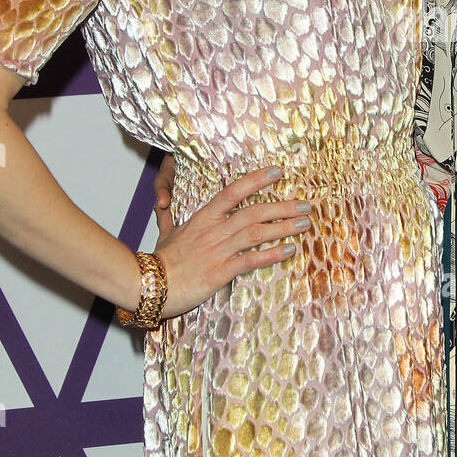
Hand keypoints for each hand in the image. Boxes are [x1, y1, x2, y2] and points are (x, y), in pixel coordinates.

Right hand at [150, 165, 312, 318]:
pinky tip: (290, 250)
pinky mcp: (221, 272)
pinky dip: (272, 255)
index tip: (278, 172)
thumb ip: (167, 216)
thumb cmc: (159, 260)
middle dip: (282, 206)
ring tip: (304, 224)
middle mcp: (214, 230)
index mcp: (204, 218)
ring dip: (283, 227)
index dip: (257, 180)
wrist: (150, 285)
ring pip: (256, 233)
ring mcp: (218, 250)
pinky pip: (251, 260)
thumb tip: (161, 204)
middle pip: (253, 212)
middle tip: (305, 204)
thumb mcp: (164, 232)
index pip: (233, 191)